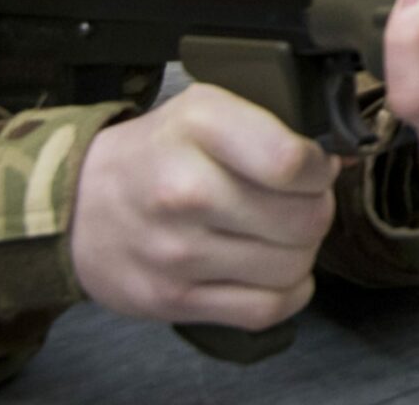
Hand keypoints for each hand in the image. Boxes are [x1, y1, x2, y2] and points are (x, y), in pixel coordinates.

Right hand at [70, 84, 342, 331]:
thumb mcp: (207, 109)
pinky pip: (264, 309)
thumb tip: (341, 159)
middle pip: (304, 220)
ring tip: (282, 235)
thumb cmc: (158, 152)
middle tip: (298, 204)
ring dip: (302, 253)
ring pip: (291, 267)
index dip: (321, 170)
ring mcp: (177, 251)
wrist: (77, 205)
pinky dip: (288, 294)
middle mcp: (185, 190)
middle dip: (316, 211)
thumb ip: (274, 125)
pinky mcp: (173, 299)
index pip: (293, 162)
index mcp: (200, 126)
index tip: (314, 169)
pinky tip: (277, 273)